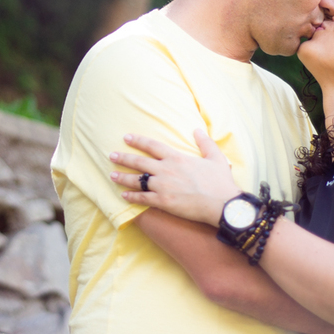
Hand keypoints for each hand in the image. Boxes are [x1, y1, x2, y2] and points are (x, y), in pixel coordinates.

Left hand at [110, 129, 235, 225]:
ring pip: (136, 180)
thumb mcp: (215, 157)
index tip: (126, 138)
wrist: (222, 204)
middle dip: (123, 158)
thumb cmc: (220, 181)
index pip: (152, 145)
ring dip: (122, 177)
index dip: (137, 141)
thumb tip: (197, 129)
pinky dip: (131, 197)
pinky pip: (142, 198)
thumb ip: (205, 142)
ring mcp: (162, 186)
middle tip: (111, 155)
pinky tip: (123, 196)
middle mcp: (166, 169)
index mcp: (176, 157)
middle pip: (139, 162)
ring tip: (111, 175)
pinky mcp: (163, 201)